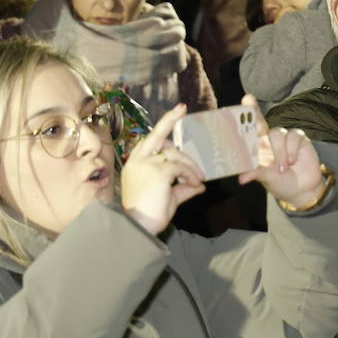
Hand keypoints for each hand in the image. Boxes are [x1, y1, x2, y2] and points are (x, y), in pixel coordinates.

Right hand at [122, 104, 205, 234]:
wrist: (139, 226)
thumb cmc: (151, 213)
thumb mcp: (169, 197)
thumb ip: (183, 188)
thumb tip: (200, 186)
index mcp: (136, 163)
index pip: (151, 139)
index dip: (165, 124)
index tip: (178, 110)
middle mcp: (138, 160)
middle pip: (159, 137)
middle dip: (172, 125)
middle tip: (186, 121)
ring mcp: (146, 164)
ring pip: (176, 156)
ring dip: (191, 167)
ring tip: (198, 180)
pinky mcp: (157, 171)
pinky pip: (180, 168)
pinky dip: (190, 175)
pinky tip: (195, 184)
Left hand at [236, 95, 326, 206]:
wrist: (303, 190)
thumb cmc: (281, 184)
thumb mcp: (267, 180)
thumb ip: (256, 174)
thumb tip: (242, 178)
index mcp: (257, 149)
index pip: (249, 129)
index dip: (245, 115)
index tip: (244, 100)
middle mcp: (269, 140)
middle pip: (261, 123)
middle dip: (255, 112)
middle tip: (248, 101)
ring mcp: (284, 139)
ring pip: (277, 134)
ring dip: (279, 152)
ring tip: (282, 168)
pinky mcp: (299, 139)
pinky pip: (293, 136)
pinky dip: (291, 149)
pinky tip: (292, 161)